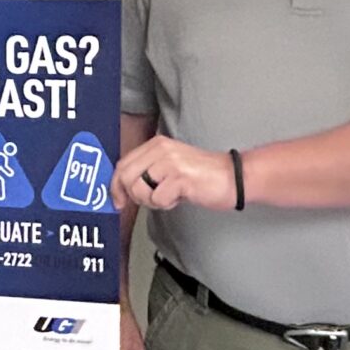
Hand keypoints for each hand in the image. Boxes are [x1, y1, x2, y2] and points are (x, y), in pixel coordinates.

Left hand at [113, 135, 231, 213]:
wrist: (234, 177)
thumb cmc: (202, 176)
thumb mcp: (170, 166)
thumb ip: (147, 171)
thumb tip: (122, 188)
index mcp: (156, 144)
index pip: (122, 164)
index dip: (115, 186)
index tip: (118, 201)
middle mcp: (160, 149)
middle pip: (125, 177)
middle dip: (133, 196)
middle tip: (151, 200)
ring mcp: (169, 162)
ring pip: (139, 190)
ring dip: (152, 201)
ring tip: (171, 195)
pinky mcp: (179, 177)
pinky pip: (157, 199)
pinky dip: (167, 204)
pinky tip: (180, 197)